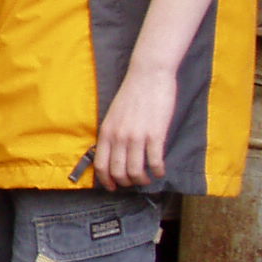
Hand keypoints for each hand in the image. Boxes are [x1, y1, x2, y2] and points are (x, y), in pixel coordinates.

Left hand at [92, 63, 175, 189]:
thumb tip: (113, 154)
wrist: (148, 74)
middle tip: (134, 183)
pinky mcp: (155, 134)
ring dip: (143, 180)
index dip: (106, 181)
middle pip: (118, 172)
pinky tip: (161, 171)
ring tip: (148, 178)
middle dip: (126, 183)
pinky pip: (155, 162)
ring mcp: (137, 137)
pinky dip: (158, 171)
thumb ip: (112, 134)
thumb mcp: (113, 114)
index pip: (101, 165)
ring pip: (136, 172)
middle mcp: (119, 137)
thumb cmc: (132, 93)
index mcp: (106, 132)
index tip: (113, 187)